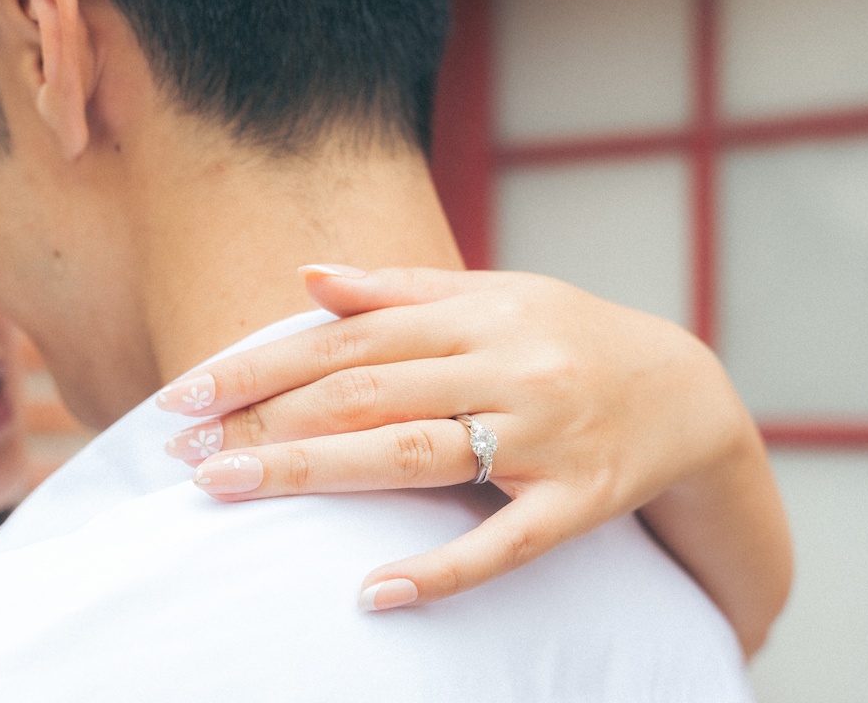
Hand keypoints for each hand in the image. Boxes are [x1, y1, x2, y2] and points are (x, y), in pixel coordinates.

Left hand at [155, 266, 790, 655]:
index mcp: (476, 312)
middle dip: (266, 421)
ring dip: (315, 472)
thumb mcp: (491, 293)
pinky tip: (373, 592)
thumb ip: (398, 290)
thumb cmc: (563, 336)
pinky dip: (441, 570)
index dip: (261, 365)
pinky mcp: (578, 499)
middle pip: (366, 393)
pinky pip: (506, 541)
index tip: (186, 396)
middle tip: (183, 453)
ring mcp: (543, 435)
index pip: (347, 339)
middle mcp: (505, 365)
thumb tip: (307, 276)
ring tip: (228, 490)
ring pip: (416, 456)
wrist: (684, 390)